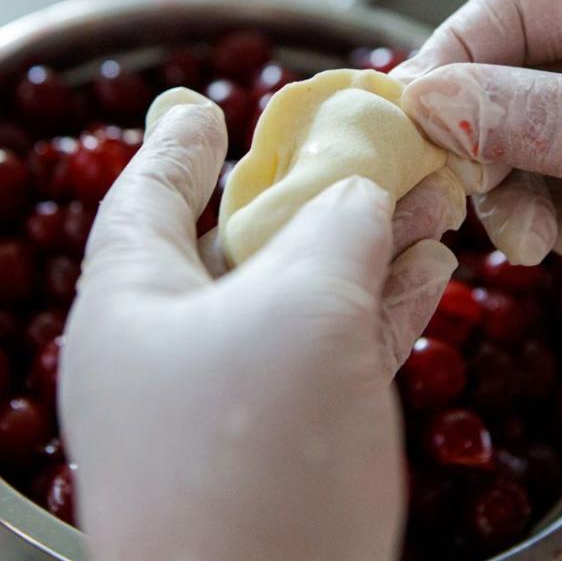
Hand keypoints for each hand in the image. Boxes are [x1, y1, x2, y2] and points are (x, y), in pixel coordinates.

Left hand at [59, 88, 458, 560]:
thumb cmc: (255, 456)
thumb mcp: (298, 311)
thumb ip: (333, 232)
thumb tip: (360, 194)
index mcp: (132, 308)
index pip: (145, 199)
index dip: (177, 144)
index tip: (202, 104)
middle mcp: (172, 351)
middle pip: (241, 243)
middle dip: (312, 192)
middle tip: (369, 146)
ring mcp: (233, 401)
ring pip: (302, 295)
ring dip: (366, 245)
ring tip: (429, 198)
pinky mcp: (288, 444)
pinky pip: (332, 350)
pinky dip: (379, 306)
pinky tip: (429, 268)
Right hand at [396, 0, 561, 329]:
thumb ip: (536, 117)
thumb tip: (430, 101)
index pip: (516, 9)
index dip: (456, 58)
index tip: (414, 116)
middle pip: (510, 81)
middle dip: (488, 146)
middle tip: (475, 196)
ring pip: (524, 141)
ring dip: (516, 194)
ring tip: (535, 239)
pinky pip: (555, 184)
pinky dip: (548, 215)